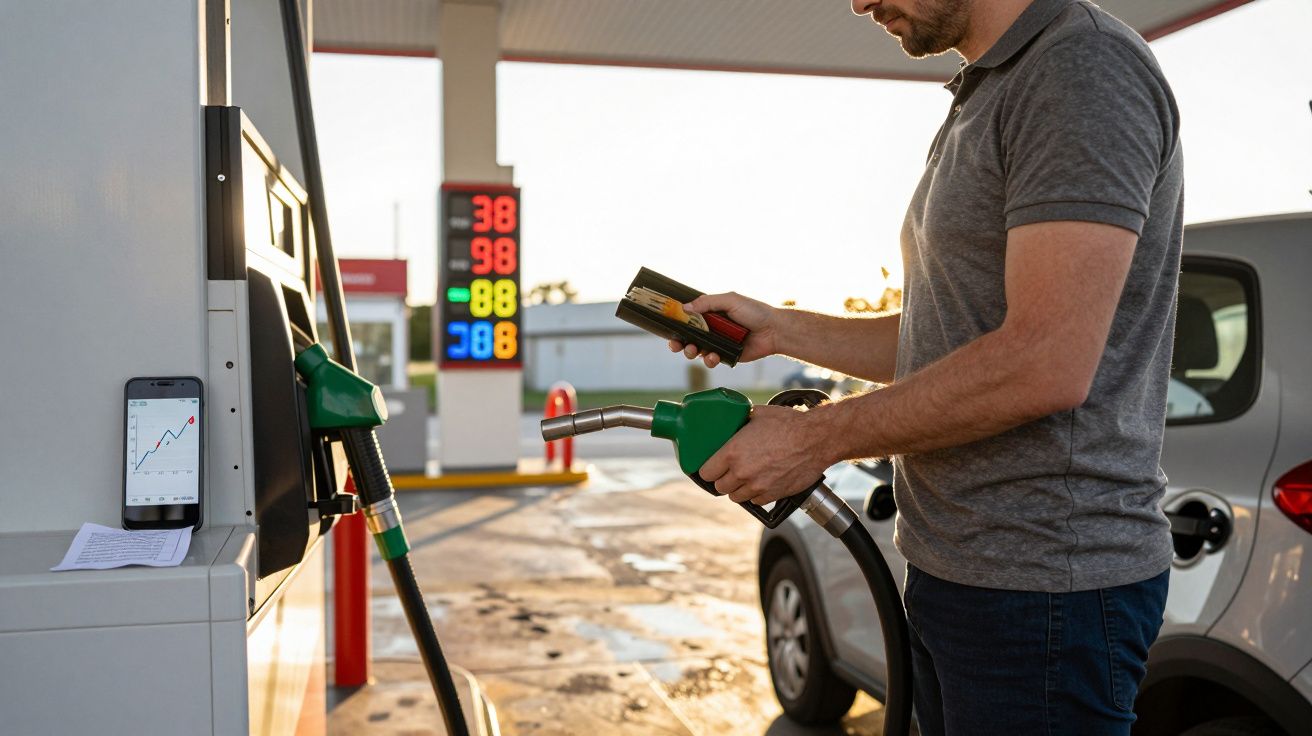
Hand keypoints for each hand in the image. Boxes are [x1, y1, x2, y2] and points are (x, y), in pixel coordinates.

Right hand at [667, 291, 781, 367]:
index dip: (677, 324)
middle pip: (688, 337)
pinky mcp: (726, 356)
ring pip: (697, 350)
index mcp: (711, 314)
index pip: (688, 319)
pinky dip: (709, 360)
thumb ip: (707, 302)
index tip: (669, 329)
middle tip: (677, 345)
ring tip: (694, 350)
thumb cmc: (755, 312)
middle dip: (679, 342)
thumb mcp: (730, 300)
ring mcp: (718, 343)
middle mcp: (712, 329)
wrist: (774, 330)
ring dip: (691, 352)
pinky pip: (711, 360)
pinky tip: (713, 356)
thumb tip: (685, 307)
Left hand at [697, 404, 831, 505]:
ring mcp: (757, 486)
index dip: (708, 470)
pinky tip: (761, 482)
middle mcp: (742, 472)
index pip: (706, 473)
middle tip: (730, 471)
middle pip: (719, 487)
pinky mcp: (773, 495)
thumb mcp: (758, 414)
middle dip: (723, 479)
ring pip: (736, 497)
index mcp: (732, 452)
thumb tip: (732, 420)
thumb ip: (740, 422)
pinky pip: (755, 501)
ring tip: (746, 477)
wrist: (817, 439)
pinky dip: (756, 494)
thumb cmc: (789, 424)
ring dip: (738, 488)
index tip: (712, 467)